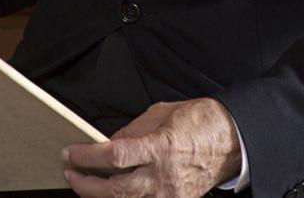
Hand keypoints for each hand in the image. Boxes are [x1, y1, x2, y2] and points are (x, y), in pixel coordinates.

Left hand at [62, 99, 241, 197]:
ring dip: (100, 196)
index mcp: (161, 147)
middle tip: (70, 174)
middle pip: (115, 190)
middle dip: (86, 185)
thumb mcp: (162, 114)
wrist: (233, 139)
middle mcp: (164, 176)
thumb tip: (108, 144)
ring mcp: (171, 194)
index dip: (88, 157)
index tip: (71, 153)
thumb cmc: (201, 121)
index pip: (115, 157)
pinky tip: (112, 194)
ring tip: (84, 186)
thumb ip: (133, 131)